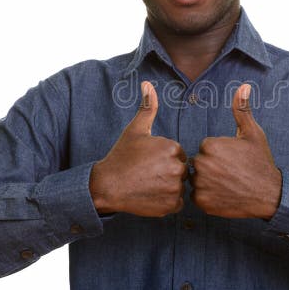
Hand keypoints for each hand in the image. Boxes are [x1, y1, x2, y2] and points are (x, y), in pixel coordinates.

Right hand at [89, 81, 187, 215]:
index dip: (163, 157)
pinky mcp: (170, 205)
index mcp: (172, 148)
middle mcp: (176, 167)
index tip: (148, 161)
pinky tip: (151, 195)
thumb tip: (148, 83)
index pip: (178, 153)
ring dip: (168, 186)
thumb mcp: (135, 129)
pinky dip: (167, 201)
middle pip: (181, 169)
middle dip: (167, 171)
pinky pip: (177, 202)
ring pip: (179, 185)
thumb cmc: (122, 156)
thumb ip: (148, 107)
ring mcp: (174, 188)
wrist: (107, 186)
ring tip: (149, 184)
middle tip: (148, 173)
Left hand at [191, 84, 282, 218]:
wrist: (269, 194)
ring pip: (197, 179)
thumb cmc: (260, 161)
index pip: (206, 146)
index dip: (221, 153)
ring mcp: (201, 185)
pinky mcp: (202, 202)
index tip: (234, 159)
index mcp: (210, 145)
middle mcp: (202, 164)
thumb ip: (242, 109)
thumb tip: (244, 85)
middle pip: (200, 162)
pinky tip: (224, 194)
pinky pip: (197, 196)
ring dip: (208, 181)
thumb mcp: (252, 133)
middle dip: (212, 166)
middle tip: (231, 172)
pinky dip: (208, 196)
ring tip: (228, 183)